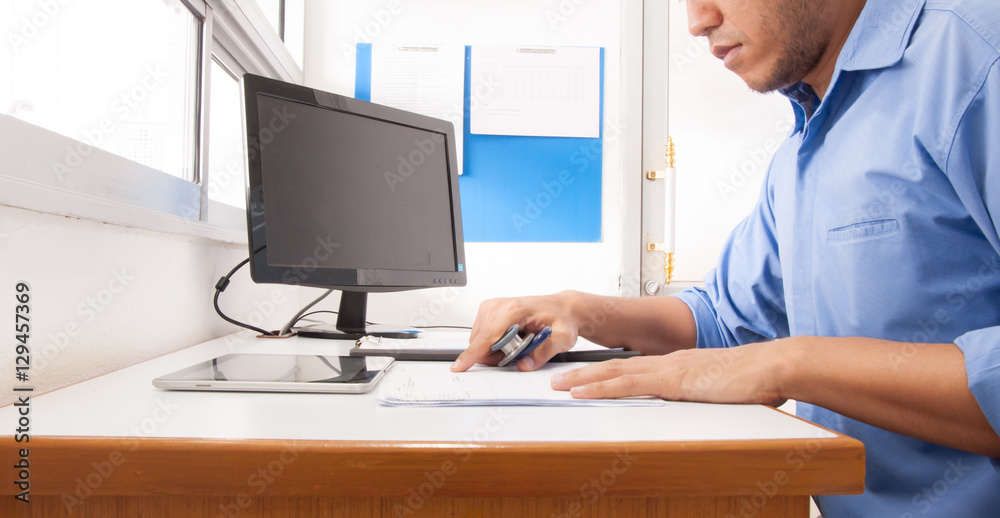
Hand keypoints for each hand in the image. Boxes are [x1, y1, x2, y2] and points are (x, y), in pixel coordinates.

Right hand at [451, 292, 582, 371]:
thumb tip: (524, 364)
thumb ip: (543, 352)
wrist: (562, 308)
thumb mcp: (562, 338)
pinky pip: (482, 336)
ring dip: (495, 350)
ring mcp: (492, 307)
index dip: (473, 354)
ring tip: (518, 343)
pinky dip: (493, 343)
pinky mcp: (489, 311)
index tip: (460, 366)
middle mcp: (499, 306)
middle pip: (481, 343)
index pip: (487, 337)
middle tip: (521, 350)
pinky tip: (510, 339)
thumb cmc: (561, 320)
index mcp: (514, 310)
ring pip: (479, 341)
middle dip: (497, 355)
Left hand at [549, 341, 787, 405]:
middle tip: (558, 378)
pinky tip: (583, 391)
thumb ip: (705, 392)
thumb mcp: (721, 388)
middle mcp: (667, 362)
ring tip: (559, 384)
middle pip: (615, 367)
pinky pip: (629, 385)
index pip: (632, 367)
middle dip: (584, 372)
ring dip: (583, 379)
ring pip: (614, 373)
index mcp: (677, 365)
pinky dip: (602, 388)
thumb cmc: (755, 379)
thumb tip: (701, 400)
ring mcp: (668, 369)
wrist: (773, 366)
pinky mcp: (672, 380)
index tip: (583, 376)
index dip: (605, 372)